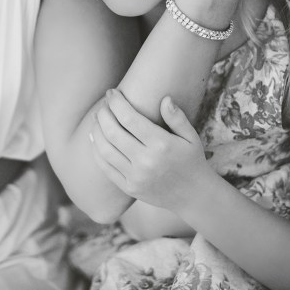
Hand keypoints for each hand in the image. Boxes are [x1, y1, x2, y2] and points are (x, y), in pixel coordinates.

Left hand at [90, 88, 212, 211]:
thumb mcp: (191, 137)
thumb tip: (164, 98)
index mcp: (161, 144)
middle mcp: (146, 161)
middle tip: (103, 104)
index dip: (116, 103)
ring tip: (97, 118)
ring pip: (105, 149)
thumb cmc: (192, 161)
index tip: (112, 92)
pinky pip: (106, 168)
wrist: (194, 196)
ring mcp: (136, 177)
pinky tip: (96, 138)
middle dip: (103, 113)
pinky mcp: (129, 188)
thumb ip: (177, 117)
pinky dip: (97, 150)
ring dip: (96, 130)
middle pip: (113, 132)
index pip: (129, 118)